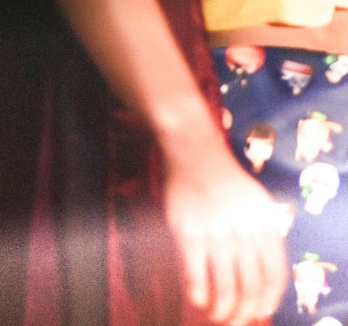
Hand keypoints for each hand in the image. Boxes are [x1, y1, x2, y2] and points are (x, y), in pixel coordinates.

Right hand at [161, 136, 285, 325]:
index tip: (259, 312)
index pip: (274, 275)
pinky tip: (198, 301)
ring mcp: (214, 230)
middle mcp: (243, 230)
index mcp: (265, 225)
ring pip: (224, 283)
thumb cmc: (225, 181)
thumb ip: (263, 237)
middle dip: (244, 310)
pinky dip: (198, 291)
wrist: (193, 152)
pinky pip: (195, 271)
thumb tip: (263, 280)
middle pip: (250, 284)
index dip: (268, 300)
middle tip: (235, 322)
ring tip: (217, 317)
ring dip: (222, 308)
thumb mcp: (257, 204)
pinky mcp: (187, 230)